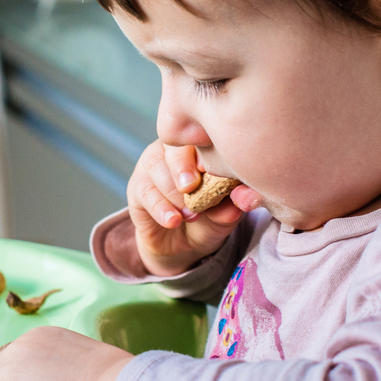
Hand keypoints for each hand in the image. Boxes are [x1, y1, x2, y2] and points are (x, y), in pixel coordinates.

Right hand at [128, 140, 244, 275]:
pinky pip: (144, 191)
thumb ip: (231, 206)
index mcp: (200, 147)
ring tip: (191, 214)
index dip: (206, 146)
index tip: (215, 168)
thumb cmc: (209, 219)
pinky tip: (173, 220)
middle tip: (192, 187)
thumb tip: (243, 200)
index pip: (201, 133)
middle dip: (183, 165)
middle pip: (173, 144)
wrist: (184, 247)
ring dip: (173, 191)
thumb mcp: (225, 216)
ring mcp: (152, 166)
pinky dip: (160, 207)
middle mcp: (174, 150)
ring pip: (155, 165)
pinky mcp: (137, 187)